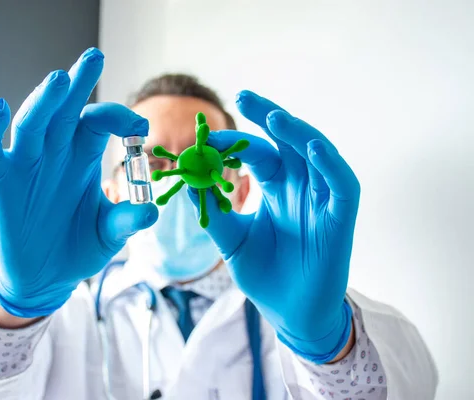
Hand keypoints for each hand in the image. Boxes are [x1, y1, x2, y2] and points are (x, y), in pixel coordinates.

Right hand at [0, 48, 157, 317]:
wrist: (47, 279)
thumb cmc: (79, 247)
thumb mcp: (109, 234)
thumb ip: (127, 220)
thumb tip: (152, 211)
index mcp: (83, 157)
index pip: (97, 122)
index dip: (118, 118)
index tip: (139, 130)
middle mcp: (55, 153)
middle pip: (65, 110)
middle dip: (79, 83)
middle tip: (95, 57)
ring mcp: (26, 165)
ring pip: (31, 123)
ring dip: (43, 102)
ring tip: (59, 81)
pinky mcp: (0, 182)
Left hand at [190, 90, 359, 362]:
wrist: (289, 314)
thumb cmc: (265, 276)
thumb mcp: (232, 241)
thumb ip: (214, 213)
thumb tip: (189, 181)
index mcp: (276, 190)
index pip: (259, 153)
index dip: (235, 142)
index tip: (205, 138)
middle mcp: (301, 188)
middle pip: (289, 142)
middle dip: (269, 117)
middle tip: (243, 97)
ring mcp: (322, 201)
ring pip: (317, 155)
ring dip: (297, 133)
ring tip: (273, 117)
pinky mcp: (341, 219)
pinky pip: (342, 184)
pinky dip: (330, 164)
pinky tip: (310, 148)